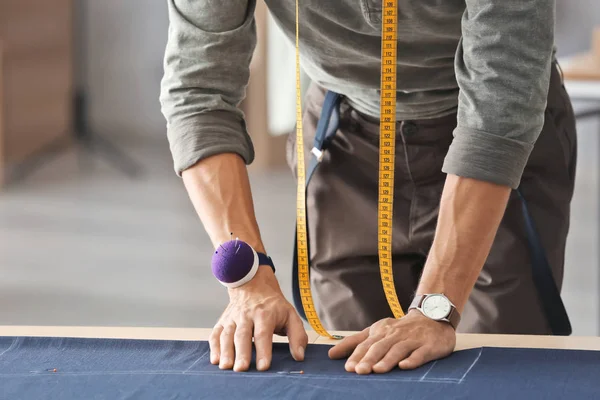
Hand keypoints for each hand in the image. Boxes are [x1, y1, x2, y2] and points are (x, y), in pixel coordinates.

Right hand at [209, 265, 307, 371]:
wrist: (253, 284)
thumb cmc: (273, 305)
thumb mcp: (290, 315)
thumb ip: (297, 335)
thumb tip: (299, 356)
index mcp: (265, 314)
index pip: (263, 334)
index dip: (263, 350)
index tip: (263, 367)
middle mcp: (247, 316)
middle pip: (242, 335)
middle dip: (241, 352)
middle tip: (241, 369)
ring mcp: (232, 318)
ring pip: (227, 335)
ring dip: (225, 351)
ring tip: (226, 367)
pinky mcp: (223, 321)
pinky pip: (216, 334)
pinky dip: (214, 347)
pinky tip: (215, 360)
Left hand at [328, 310, 455, 373]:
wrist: (432, 317)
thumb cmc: (400, 329)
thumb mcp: (376, 331)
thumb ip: (355, 342)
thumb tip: (332, 355)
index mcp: (381, 331)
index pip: (367, 344)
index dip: (357, 355)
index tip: (348, 367)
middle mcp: (395, 334)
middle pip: (380, 347)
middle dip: (369, 359)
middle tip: (359, 371)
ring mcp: (412, 340)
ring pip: (398, 350)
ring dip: (387, 360)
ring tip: (377, 370)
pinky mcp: (428, 346)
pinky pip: (419, 354)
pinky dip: (412, 360)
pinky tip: (404, 366)